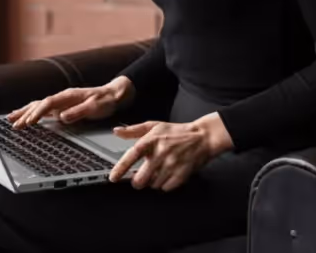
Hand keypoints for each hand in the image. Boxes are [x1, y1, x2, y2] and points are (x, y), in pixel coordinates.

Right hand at [7, 76, 134, 128]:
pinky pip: (44, 109)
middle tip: (14, 124)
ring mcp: (62, 101)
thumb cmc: (106, 101)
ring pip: (39, 105)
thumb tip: (62, 117)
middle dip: (26, 114)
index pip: (48, 104)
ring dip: (25, 112)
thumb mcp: (95, 107)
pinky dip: (33, 112)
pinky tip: (26, 117)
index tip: (28, 123)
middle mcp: (63, 97)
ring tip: (11, 118)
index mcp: (68, 96)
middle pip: (39, 104)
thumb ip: (79, 112)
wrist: (114, 94)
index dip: (37, 113)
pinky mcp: (63, 106)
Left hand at [108, 112, 233, 191]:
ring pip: (153, 185)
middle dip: (138, 182)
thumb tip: (116, 131)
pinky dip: (165, 184)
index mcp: (151, 140)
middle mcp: (160, 153)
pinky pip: (166, 188)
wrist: (202, 137)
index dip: (120, 168)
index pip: (132, 156)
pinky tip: (169, 174)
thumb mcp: (154, 126)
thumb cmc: (176, 132)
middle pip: (141, 179)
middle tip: (141, 178)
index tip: (113, 178)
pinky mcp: (181, 174)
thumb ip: (133, 130)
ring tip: (160, 171)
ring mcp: (171, 165)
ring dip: (154, 181)